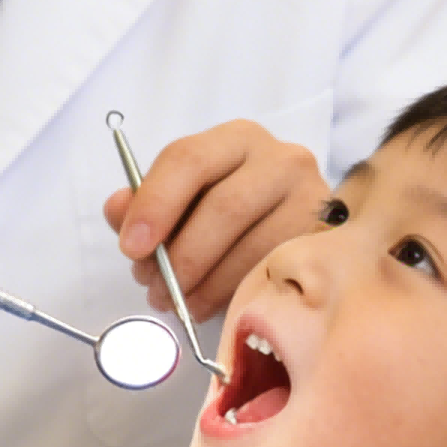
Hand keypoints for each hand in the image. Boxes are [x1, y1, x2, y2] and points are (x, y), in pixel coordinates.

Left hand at [103, 119, 328, 317]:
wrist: (298, 226)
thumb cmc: (228, 213)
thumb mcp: (184, 199)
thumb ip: (145, 203)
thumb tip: (118, 209)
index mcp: (235, 140)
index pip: (188, 160)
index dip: (154, 204)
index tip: (131, 248)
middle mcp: (280, 159)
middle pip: (224, 206)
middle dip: (181, 257)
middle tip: (155, 289)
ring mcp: (311, 198)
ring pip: (253, 246)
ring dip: (206, 285)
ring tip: (179, 303)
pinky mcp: (328, 239)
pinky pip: (276, 272)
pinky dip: (236, 295)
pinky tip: (212, 306)